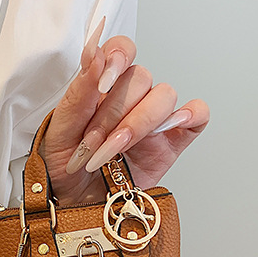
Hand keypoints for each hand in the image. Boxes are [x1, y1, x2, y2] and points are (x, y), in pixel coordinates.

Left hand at [43, 19, 209, 205]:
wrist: (76, 206)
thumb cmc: (65, 168)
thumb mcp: (60, 130)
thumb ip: (79, 93)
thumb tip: (94, 55)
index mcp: (102, 86)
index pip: (121, 50)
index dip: (117, 58)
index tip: (102, 84)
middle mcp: (130, 98)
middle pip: (141, 78)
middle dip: (113, 114)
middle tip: (92, 143)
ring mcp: (154, 120)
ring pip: (164, 95)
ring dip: (138, 123)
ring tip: (114, 151)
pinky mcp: (173, 142)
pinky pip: (197, 115)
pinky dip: (189, 116)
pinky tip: (167, 131)